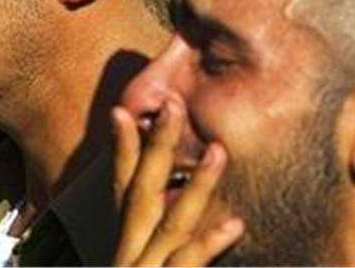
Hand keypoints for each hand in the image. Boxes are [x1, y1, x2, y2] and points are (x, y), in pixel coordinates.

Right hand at [111, 100, 243, 266]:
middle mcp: (129, 254)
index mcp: (124, 245)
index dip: (121, 151)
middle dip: (157, 146)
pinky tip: (235, 224)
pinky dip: (208, 244)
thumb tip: (171, 210)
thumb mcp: (137, 266)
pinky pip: (186, 264)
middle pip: (141, 192)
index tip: (120, 111)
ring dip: (196, 184)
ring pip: (171, 222)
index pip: (121, 190)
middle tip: (173, 104)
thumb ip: (153, 244)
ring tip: (218, 150)